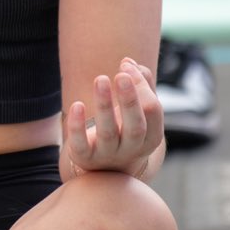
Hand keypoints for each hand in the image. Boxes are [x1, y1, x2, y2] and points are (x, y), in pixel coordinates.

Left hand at [63, 58, 161, 179]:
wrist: (107, 165)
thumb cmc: (125, 126)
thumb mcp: (137, 108)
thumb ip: (140, 83)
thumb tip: (128, 63)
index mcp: (151, 136)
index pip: (152, 111)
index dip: (141, 86)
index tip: (125, 66)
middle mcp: (132, 148)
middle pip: (136, 126)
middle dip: (129, 100)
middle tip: (121, 75)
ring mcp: (109, 155)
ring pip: (108, 133)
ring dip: (104, 105)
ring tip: (100, 79)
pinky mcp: (86, 158)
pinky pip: (81, 145)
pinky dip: (77, 126)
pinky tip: (76, 105)